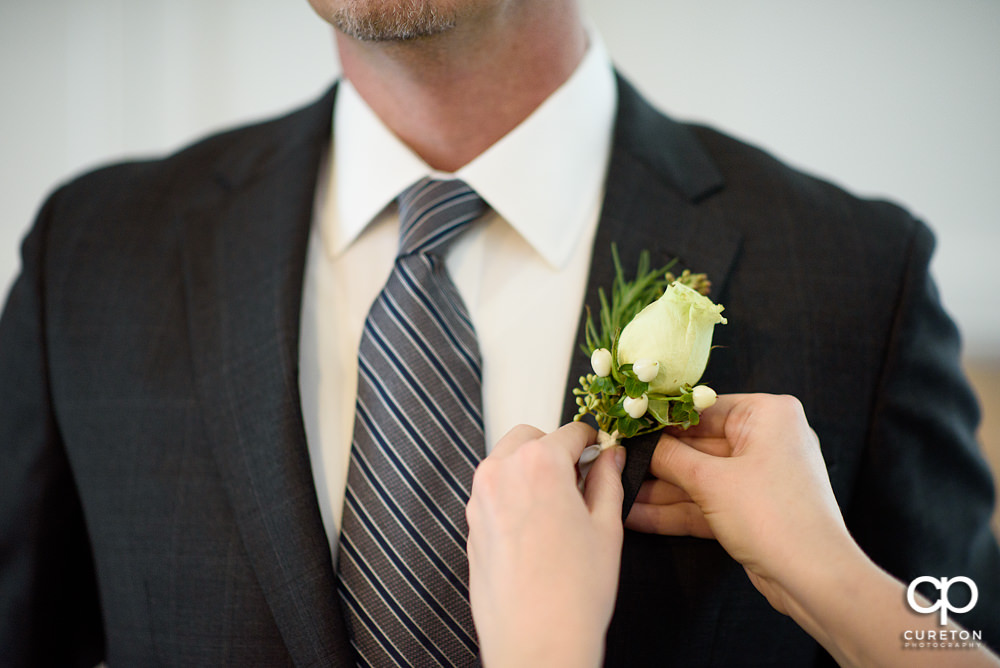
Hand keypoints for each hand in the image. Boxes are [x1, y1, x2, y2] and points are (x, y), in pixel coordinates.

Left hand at [466, 422, 625, 667]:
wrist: (536, 642)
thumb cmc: (571, 594)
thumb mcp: (607, 527)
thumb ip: (608, 481)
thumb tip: (610, 460)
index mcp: (540, 465)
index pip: (570, 431)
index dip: (591, 440)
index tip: (599, 449)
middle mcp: (502, 473)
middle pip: (530, 437)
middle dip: (554, 448)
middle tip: (579, 476)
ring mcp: (480, 498)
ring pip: (506, 461)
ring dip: (529, 468)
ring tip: (559, 504)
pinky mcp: (471, 523)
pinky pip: (493, 491)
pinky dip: (513, 493)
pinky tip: (537, 525)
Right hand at [625, 394, 855, 612]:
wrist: (814, 579)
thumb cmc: (773, 515)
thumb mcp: (711, 480)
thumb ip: (669, 457)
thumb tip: (637, 441)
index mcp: (766, 414)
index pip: (700, 409)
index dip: (658, 421)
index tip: (623, 428)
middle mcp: (765, 439)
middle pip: (696, 444)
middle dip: (654, 461)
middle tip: (613, 463)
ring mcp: (757, 477)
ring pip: (698, 477)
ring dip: (658, 490)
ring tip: (614, 492)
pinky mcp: (749, 509)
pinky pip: (705, 502)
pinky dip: (675, 510)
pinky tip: (635, 515)